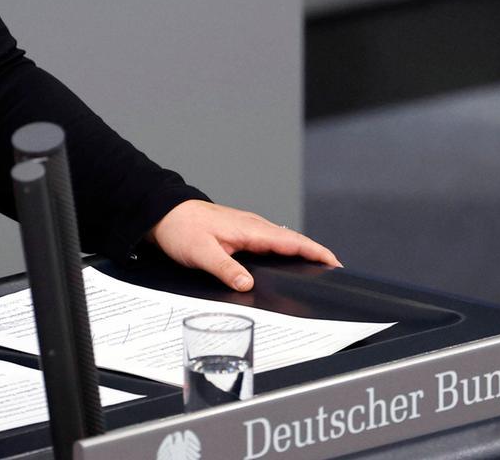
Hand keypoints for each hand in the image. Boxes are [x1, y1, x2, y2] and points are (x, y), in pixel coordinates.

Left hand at [148, 200, 340, 291]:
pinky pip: (270, 241)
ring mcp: (248, 228)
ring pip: (282, 240)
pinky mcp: (241, 231)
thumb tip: (247, 285)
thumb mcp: (202, 253)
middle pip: (293, 240)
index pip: (291, 240)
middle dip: (315, 254)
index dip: (315, 252)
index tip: (334, 263)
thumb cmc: (182, 228)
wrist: (164, 213)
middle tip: (333, 271)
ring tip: (316, 269)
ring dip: (300, 252)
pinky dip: (284, 250)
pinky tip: (284, 262)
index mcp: (250, 229)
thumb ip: (226, 270)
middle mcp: (253, 226)